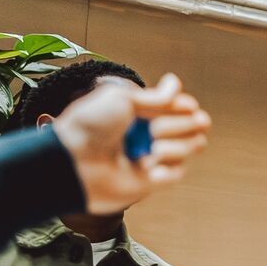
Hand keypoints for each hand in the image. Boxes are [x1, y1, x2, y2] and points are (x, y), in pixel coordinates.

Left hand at [51, 73, 211, 214]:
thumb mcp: (122, 99)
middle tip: (154, 129)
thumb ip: (155, 97)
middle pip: (192, 125)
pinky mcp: (153, 180)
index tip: (183, 105)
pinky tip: (150, 168)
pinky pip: (178, 172)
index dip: (185, 106)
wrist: (74, 161)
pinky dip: (169, 167)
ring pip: (191, 146)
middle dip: (180, 124)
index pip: (180, 107)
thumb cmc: (91, 126)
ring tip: (155, 148)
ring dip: (177, 144)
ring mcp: (153, 156)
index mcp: (142, 113)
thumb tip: (175, 85)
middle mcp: (151, 134)